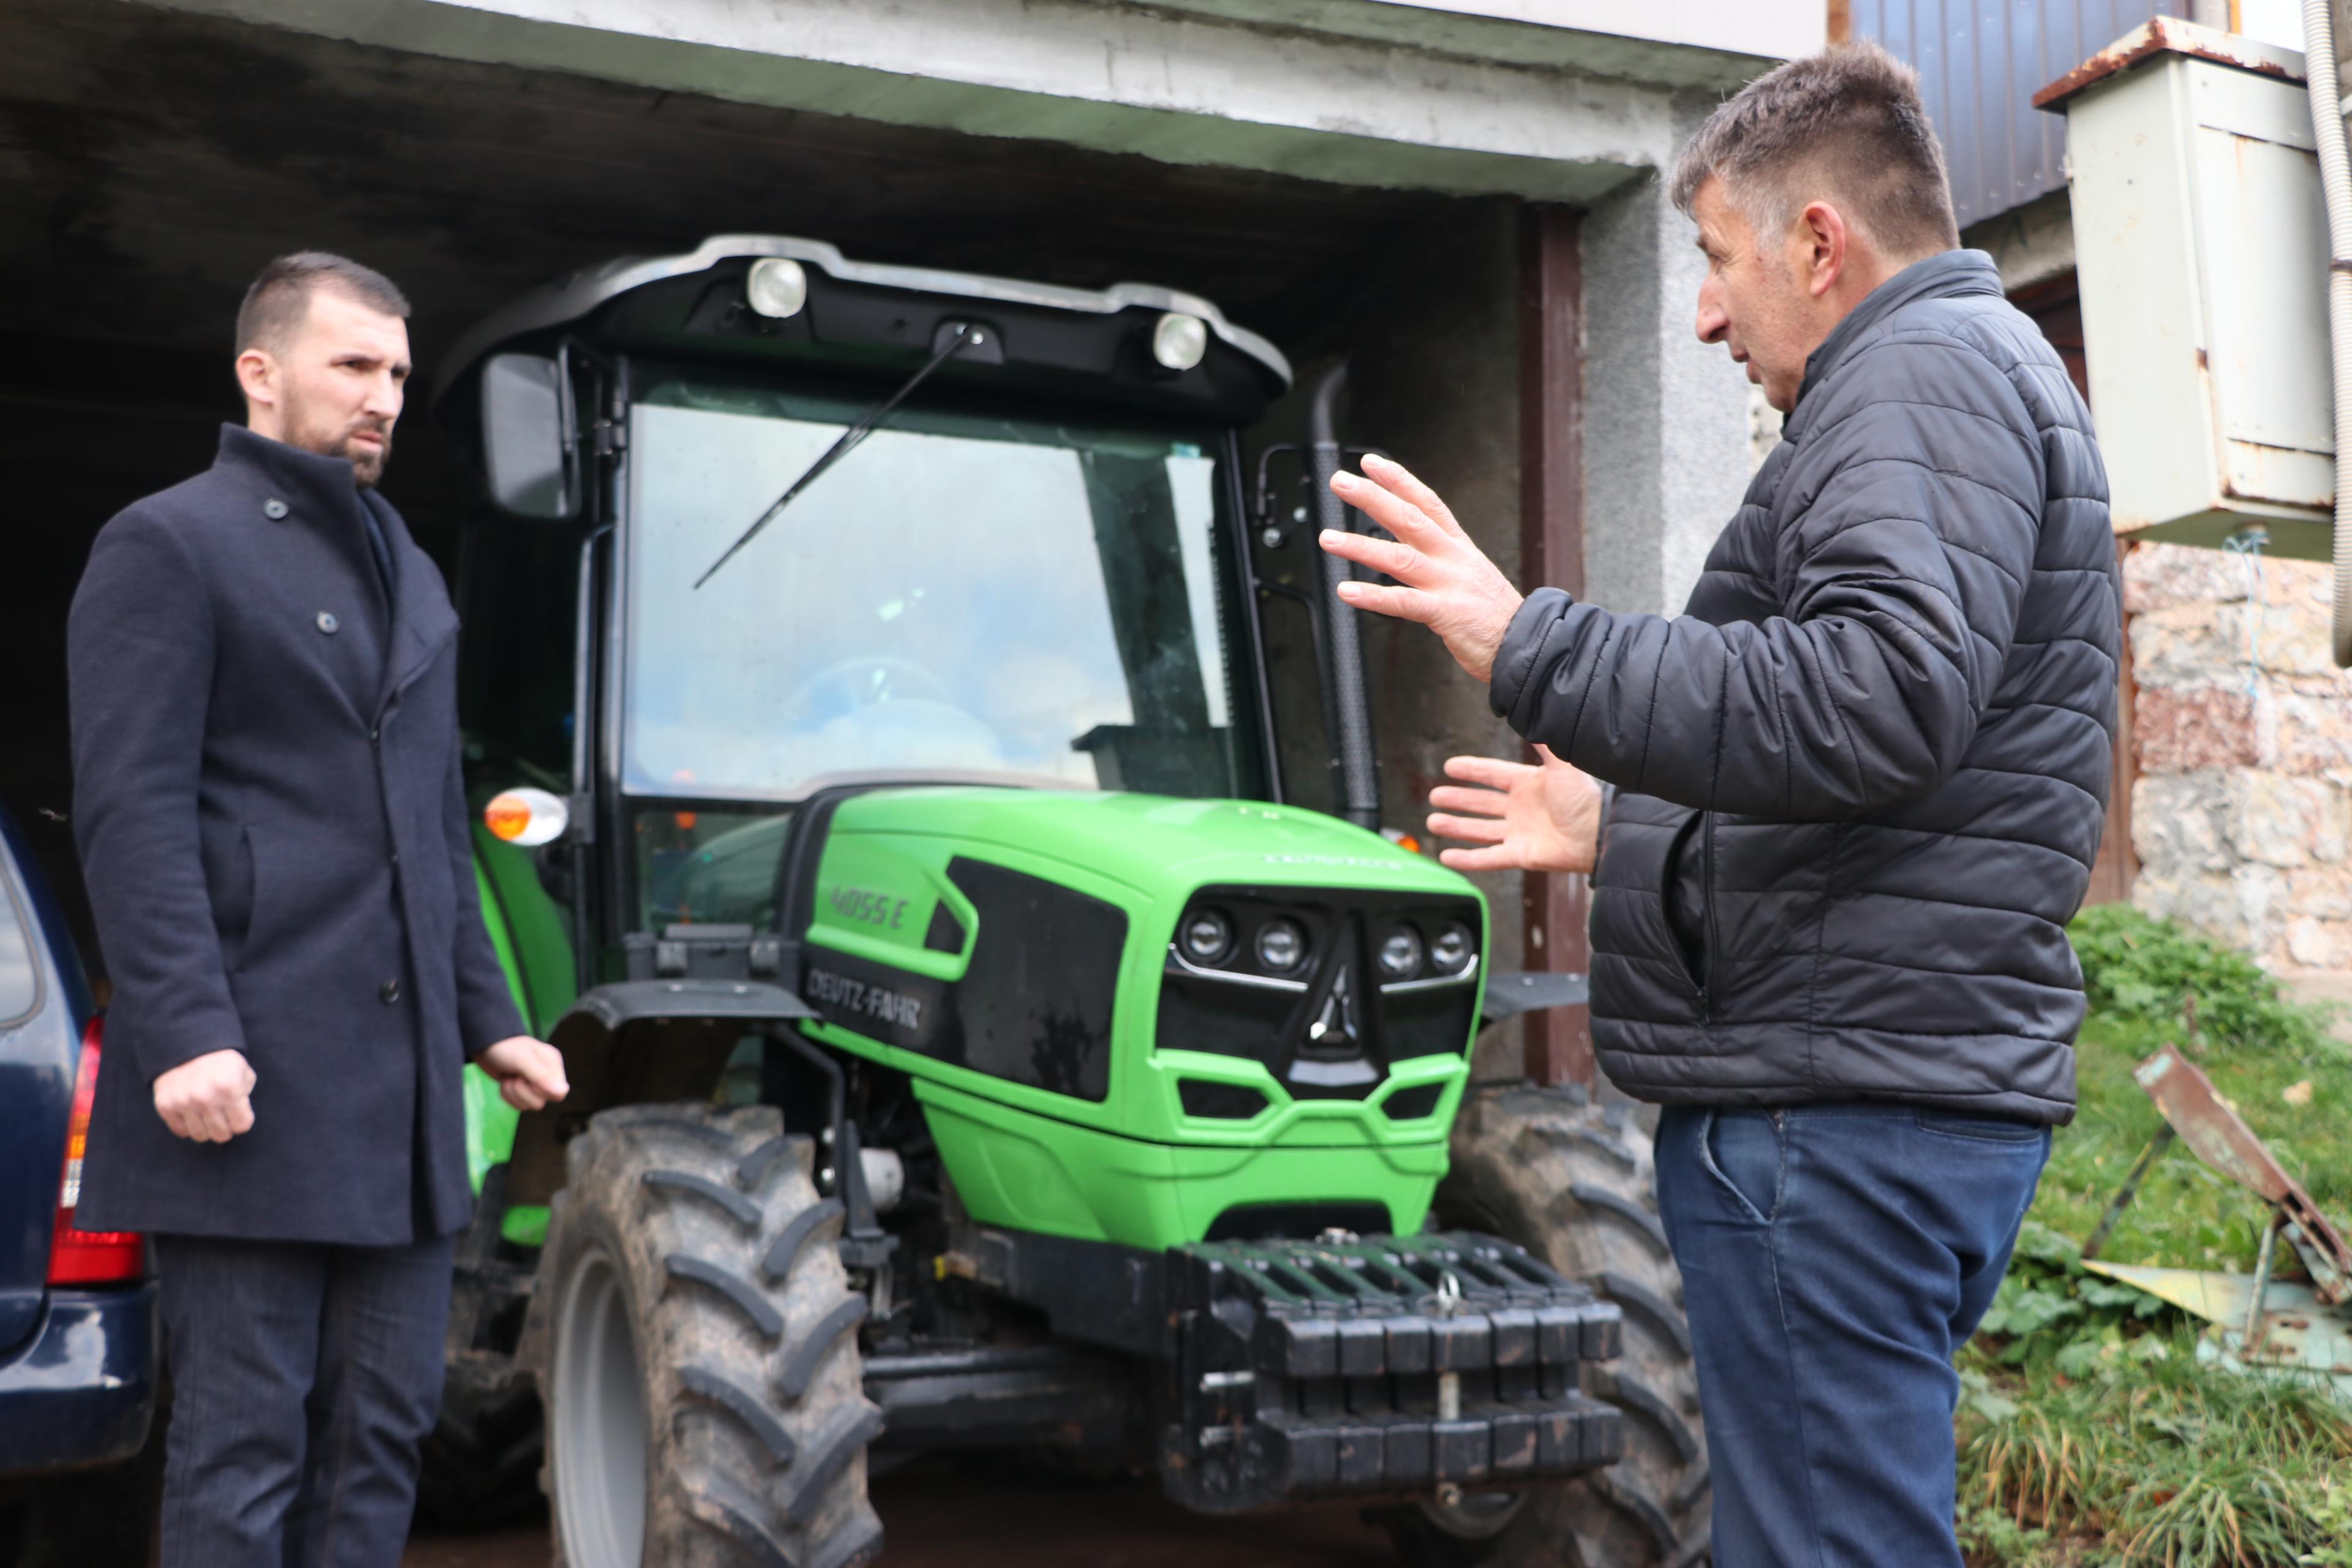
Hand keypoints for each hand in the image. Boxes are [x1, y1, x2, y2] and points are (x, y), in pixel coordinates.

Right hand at [154, 1048, 255, 1142]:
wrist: (185, 1045)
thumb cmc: (220, 1061)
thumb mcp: (242, 1071)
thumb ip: (245, 1094)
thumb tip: (241, 1118)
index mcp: (229, 1088)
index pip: (242, 1125)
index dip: (242, 1121)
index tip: (239, 1115)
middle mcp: (205, 1097)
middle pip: (221, 1135)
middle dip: (226, 1128)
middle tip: (223, 1117)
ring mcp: (183, 1102)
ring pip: (201, 1136)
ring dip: (207, 1129)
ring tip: (207, 1115)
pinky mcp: (165, 1105)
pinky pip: (181, 1131)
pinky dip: (188, 1126)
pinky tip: (192, 1113)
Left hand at [478, 1036, 568, 1111]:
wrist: (485, 1046)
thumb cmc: (506, 1048)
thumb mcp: (523, 1061)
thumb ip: (542, 1077)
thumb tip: (563, 1091)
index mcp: (553, 1065)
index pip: (559, 1093)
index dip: (542, 1092)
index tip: (529, 1079)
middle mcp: (546, 1077)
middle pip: (541, 1102)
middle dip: (522, 1092)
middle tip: (515, 1076)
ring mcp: (533, 1085)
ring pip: (529, 1106)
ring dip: (513, 1093)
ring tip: (508, 1077)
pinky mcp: (520, 1091)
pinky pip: (518, 1105)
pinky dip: (507, 1095)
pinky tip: (504, 1081)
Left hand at [1318, 454, 1524, 681]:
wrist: (1529, 645)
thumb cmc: (1494, 615)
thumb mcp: (1471, 573)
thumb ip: (1441, 557)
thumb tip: (1410, 545)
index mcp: (1459, 547)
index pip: (1427, 502)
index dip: (1399, 480)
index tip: (1370, 463)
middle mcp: (1453, 558)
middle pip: (1409, 518)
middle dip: (1372, 497)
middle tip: (1340, 483)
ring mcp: (1450, 584)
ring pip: (1400, 557)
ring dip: (1360, 546)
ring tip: (1329, 538)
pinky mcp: (1446, 613)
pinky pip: (1403, 603)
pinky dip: (1373, 596)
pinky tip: (1347, 591)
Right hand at [1426, 747, 1601, 873]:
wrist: (1598, 832)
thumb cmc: (1585, 798)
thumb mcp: (1563, 764)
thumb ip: (1545, 743)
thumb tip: (1533, 713)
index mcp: (1529, 784)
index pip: (1492, 775)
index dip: (1471, 770)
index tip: (1450, 766)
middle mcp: (1521, 809)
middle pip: (1481, 803)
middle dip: (1457, 799)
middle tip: (1434, 795)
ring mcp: (1519, 833)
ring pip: (1479, 830)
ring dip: (1456, 827)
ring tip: (1433, 822)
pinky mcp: (1520, 856)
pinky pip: (1487, 858)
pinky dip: (1466, 859)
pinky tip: (1446, 856)